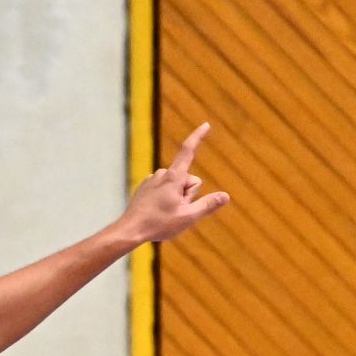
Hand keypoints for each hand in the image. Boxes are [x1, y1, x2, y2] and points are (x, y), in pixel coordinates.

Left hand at [120, 121, 231, 245]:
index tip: (206, 124)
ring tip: (164, 213)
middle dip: (188, 195)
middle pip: (189, 180)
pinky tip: (157, 212)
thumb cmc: (158, 224)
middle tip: (176, 211)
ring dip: (177, 199)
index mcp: (173, 177)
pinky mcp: (145, 187)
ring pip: (176, 186)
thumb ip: (208, 205)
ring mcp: (152, 180)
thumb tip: (225, 196)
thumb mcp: (188, 217)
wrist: (129, 230)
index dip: (198, 137)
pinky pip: (164, 190)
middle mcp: (161, 174)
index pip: (188, 151)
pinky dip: (166, 199)